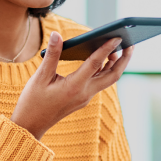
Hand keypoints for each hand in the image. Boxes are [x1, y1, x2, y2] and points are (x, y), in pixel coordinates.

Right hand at [10, 32, 132, 139]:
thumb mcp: (40, 76)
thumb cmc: (33, 101)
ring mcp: (85, 97)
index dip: (106, 48)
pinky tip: (103, 60)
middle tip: (130, 42)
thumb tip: (57, 35)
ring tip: (120, 48)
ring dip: (116, 64)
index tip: (117, 36)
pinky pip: (99, 82)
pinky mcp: (83, 98)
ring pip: (107, 79)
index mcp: (74, 86)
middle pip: (112, 75)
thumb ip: (52, 55)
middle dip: (124, 59)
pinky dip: (104, 70)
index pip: (96, 64)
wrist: (30, 125)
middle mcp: (84, 93)